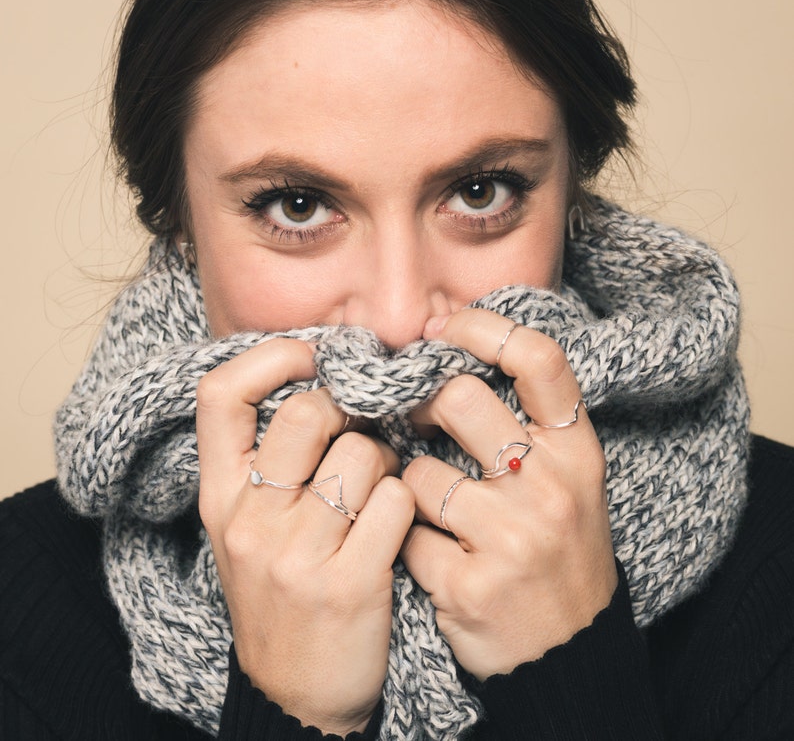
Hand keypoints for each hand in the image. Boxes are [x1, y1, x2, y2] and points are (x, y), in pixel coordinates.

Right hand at [197, 339, 413, 733]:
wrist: (294, 697)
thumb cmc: (281, 594)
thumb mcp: (249, 527)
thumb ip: (270, 460)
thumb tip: (324, 381)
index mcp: (219, 497)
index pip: (220, 394)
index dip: (269, 357)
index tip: (310, 360)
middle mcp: (248, 520)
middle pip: (308, 412)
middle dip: (349, 413)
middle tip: (359, 437)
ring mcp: (295, 554)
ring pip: (364, 453)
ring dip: (386, 464)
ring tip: (379, 492)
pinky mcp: (348, 583)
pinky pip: (397, 500)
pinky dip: (406, 504)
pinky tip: (395, 528)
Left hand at [400, 309, 616, 680]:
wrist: (570, 656)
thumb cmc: (557, 555)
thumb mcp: (566, 483)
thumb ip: (522, 428)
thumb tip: (444, 362)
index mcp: (577, 455)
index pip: (539, 360)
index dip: (485, 328)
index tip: (445, 328)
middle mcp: (551, 488)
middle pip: (460, 400)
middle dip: (423, 406)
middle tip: (416, 422)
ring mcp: (512, 538)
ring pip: (417, 473)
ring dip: (410, 489)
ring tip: (433, 514)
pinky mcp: (470, 585)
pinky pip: (405, 536)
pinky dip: (407, 543)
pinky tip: (434, 560)